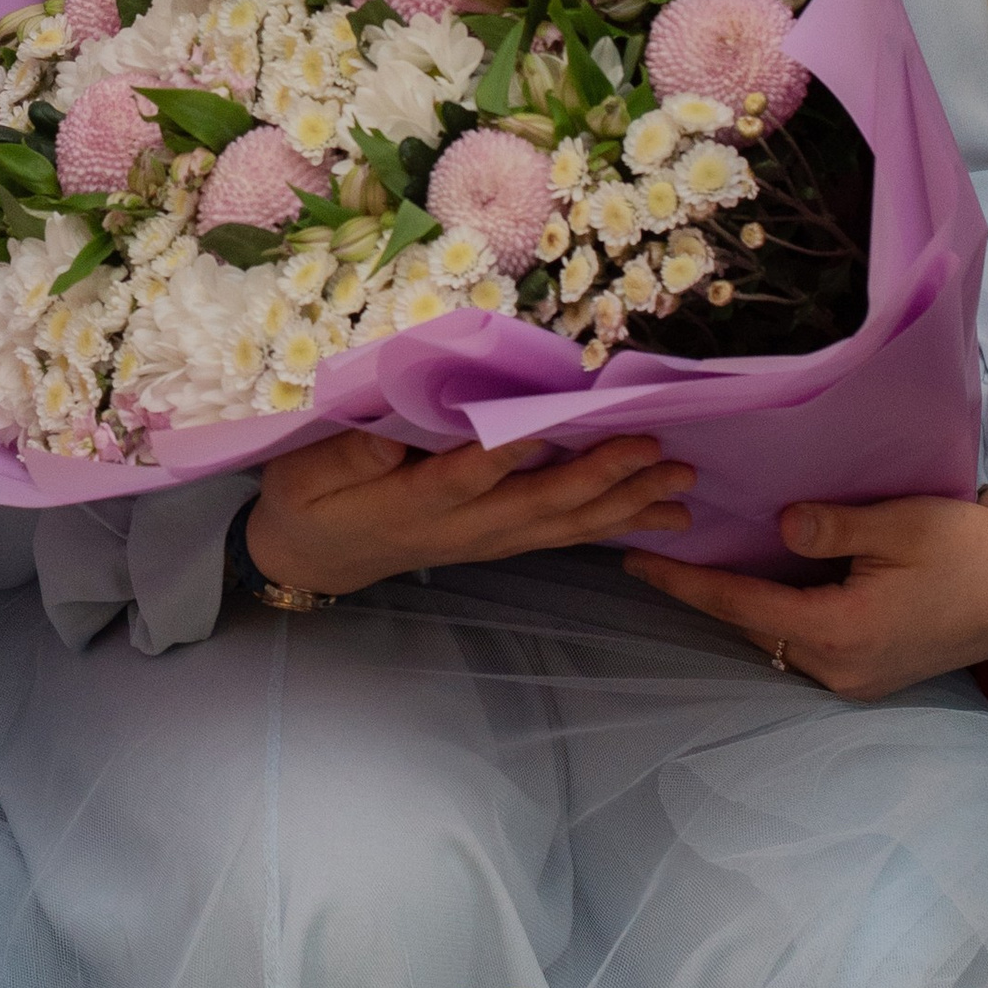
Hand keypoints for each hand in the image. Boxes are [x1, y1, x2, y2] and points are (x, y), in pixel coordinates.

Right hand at [246, 427, 695, 598]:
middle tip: (653, 449)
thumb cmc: (308, 505)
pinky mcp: (499, 542)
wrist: (314, 561)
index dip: (509, 455)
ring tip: (680, 485)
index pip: (466, 477)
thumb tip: (393, 432)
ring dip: (625, 504)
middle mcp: (463, 528)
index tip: (550, 425)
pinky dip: (614, 522)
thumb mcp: (306, 476)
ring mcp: (487, 540)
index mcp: (413, 505)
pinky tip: (656, 513)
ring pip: (564, 525)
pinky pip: (563, 534)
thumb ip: (350, 456)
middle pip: (539, 505)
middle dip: (600, 477)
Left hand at [625, 406, 987, 697]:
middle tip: (652, 553)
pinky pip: (805, 644)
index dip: (684, 584)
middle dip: (703, 594)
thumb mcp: (899, 524)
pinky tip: (757, 584)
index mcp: (841, 634)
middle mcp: (842, 670)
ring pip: (776, 639)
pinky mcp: (873, 673)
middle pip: (751, 628)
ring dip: (740, 606)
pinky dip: (775, 615)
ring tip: (693, 567)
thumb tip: (781, 526)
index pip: (740, 608)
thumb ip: (833, 528)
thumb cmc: (968, 545)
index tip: (632, 562)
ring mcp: (859, 680)